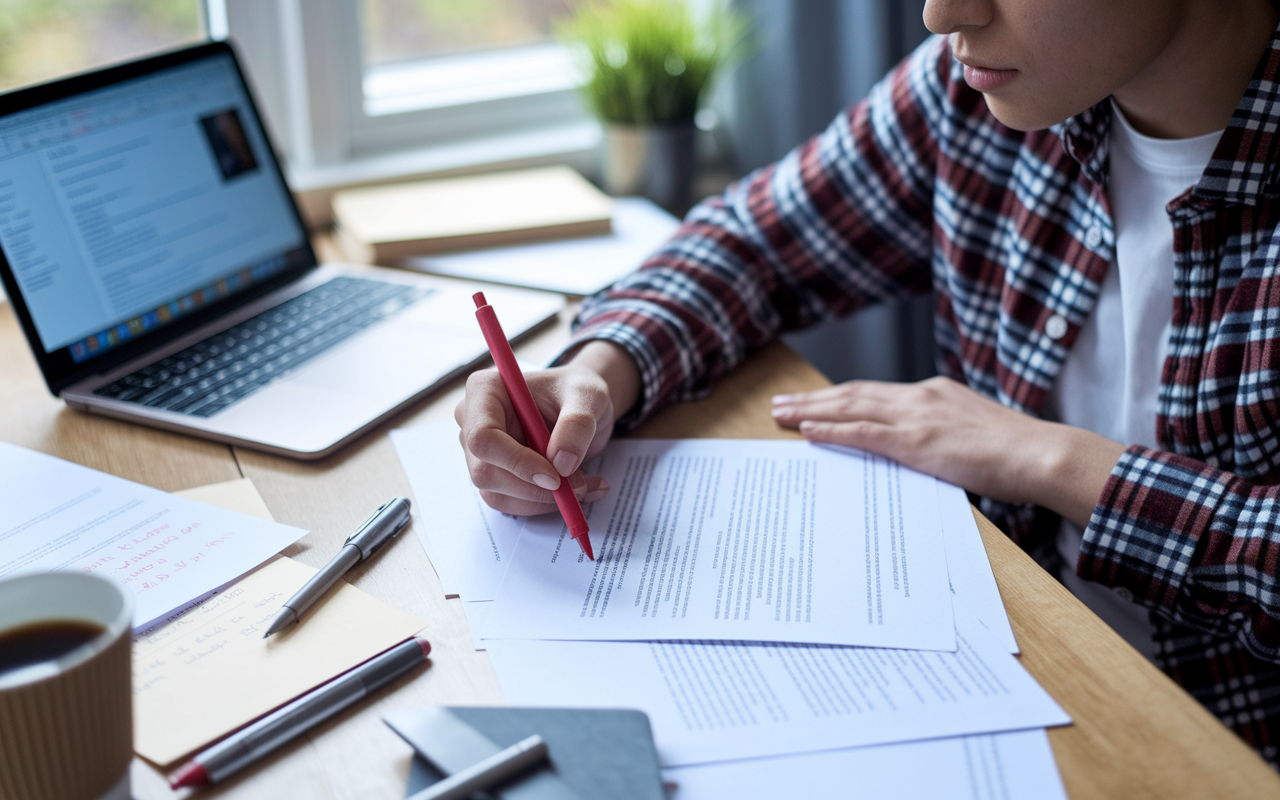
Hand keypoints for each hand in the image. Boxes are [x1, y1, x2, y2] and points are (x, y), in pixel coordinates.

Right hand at [455, 341, 640, 515]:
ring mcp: (481, 452)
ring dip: (543, 500)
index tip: (556, 476)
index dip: (516, 462)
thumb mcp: (588, 396)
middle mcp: (473, 422)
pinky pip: (512, 502)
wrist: (581, 405)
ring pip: (498, 495)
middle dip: (534, 489)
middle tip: (580, 486)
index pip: (483, 437)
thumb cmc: (577, 391)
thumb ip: (577, 424)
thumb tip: (561, 464)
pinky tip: (577, 489)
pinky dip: (545, 503)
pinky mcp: (495, 474)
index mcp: (485, 391)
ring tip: (586, 486)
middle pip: (485, 472)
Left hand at [769, 376, 1126, 526]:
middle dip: (812, 400)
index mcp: (932, 393)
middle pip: (852, 394)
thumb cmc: (1015, 453)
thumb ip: (940, 436)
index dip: (838, 397)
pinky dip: (832, 430)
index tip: (811, 402)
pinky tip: (807, 432)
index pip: (873, 393)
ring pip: (849, 408)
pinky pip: (863, 433)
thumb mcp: (971, 433)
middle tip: (779, 405)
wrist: (1041, 454)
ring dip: (810, 413)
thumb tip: (921, 451)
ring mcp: (917, 417)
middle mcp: (920, 397)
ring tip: (781, 416)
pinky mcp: (917, 441)